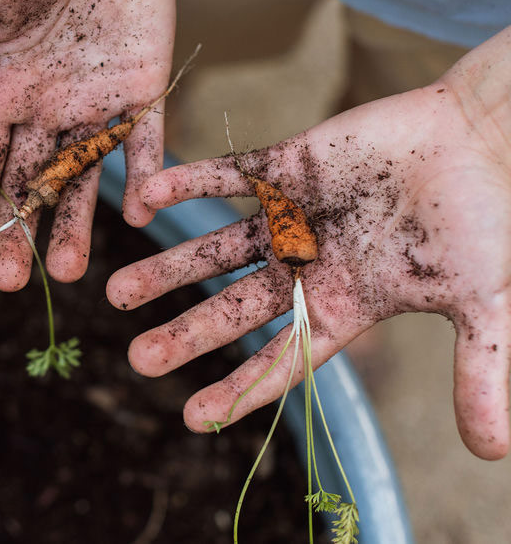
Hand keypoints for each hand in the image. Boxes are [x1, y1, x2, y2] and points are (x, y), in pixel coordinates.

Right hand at [0, 0, 177, 290]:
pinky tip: (136, 213)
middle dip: (14, 234)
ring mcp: (92, 103)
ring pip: (79, 179)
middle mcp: (41, 108)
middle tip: (7, 283)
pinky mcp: (142, 90)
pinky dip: (143, 177)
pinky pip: (142, 143)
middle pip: (24, 184)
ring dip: (73, 225)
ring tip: (68, 273)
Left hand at [107, 27, 510, 458]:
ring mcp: (292, 217)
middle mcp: (308, 266)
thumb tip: (492, 456)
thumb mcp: (484, 300)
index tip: (191, 416)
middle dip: (187, 333)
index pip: (283, 358)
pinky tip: (145, 199)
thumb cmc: (485, 219)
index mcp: (346, 304)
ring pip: (217, 249)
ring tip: (118, 291)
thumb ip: (481, 369)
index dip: (240, 388)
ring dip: (169, 267)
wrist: (481, 136)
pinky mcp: (287, 166)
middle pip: (235, 309)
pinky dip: (188, 184)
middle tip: (137, 359)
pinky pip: (227, 176)